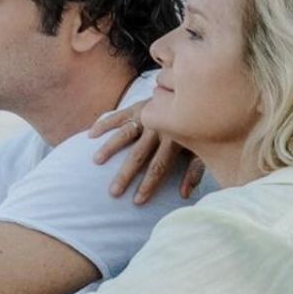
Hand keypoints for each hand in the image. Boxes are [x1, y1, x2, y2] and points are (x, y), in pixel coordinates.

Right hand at [88, 102, 204, 203]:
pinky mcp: (137, 107)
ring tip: (96, 161)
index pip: (159, 166)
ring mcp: (146, 115)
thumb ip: (194, 171)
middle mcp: (159, 127)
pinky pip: (118, 116)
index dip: (148, 184)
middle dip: (125, 174)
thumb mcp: (202, 148)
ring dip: (110, 148)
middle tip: (113, 192)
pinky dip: (104, 124)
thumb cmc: (198, 127)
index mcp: (176, 138)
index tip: (137, 201)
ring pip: (125, 134)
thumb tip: (184, 195)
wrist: (195, 92)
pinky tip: (90, 135)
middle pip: (139, 154)